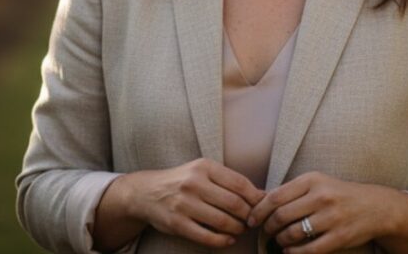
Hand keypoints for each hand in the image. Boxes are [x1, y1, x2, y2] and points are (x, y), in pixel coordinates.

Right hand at [126, 158, 266, 247]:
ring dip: (237, 229)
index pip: (239, 183)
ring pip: (222, 221)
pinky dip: (222, 241)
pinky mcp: (177, 223)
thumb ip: (228, 180)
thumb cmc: (182, 181)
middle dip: (249, 215)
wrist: (146, 192)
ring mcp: (184, 204)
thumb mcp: (202, 171)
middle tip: (253, 221)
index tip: (261, 206)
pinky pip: (207, 237)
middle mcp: (194, 183)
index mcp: (204, 167)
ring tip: (241, 229)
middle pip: (234, 203)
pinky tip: (228, 239)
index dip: (255, 197)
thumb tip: (260, 194)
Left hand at [247, 172, 407, 253]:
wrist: (375, 207)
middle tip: (265, 232)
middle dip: (268, 227)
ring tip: (278, 241)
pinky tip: (289, 251)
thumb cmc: (339, 194)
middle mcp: (321, 196)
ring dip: (280, 240)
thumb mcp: (318, 183)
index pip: (276, 196)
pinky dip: (294, 253)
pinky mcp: (339, 237)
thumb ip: (293, 191)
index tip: (251, 219)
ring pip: (293, 233)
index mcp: (312, 180)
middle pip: (282, 216)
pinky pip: (309, 249)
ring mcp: (331, 217)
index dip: (259, 210)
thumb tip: (261, 203)